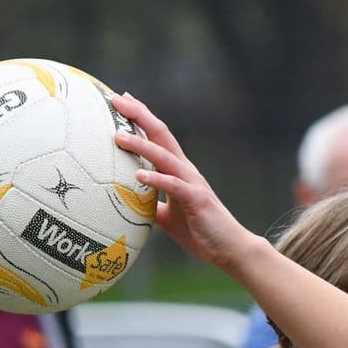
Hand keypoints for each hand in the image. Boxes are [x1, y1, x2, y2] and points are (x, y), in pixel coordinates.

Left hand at [108, 94, 256, 270]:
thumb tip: (128, 203)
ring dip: (141, 145)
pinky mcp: (197, 199)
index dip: (140, 117)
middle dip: (139, 115)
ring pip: (164, 156)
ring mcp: (192, 182)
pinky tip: (138, 176)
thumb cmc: (200, 232)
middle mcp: (185, 170)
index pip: (158, 136)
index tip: (121, 100)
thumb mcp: (168, 217)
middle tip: (117, 99)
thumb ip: (150, 205)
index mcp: (178, 170)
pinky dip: (156, 179)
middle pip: (161, 134)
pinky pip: (174, 186)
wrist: (230, 248)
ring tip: (118, 137)